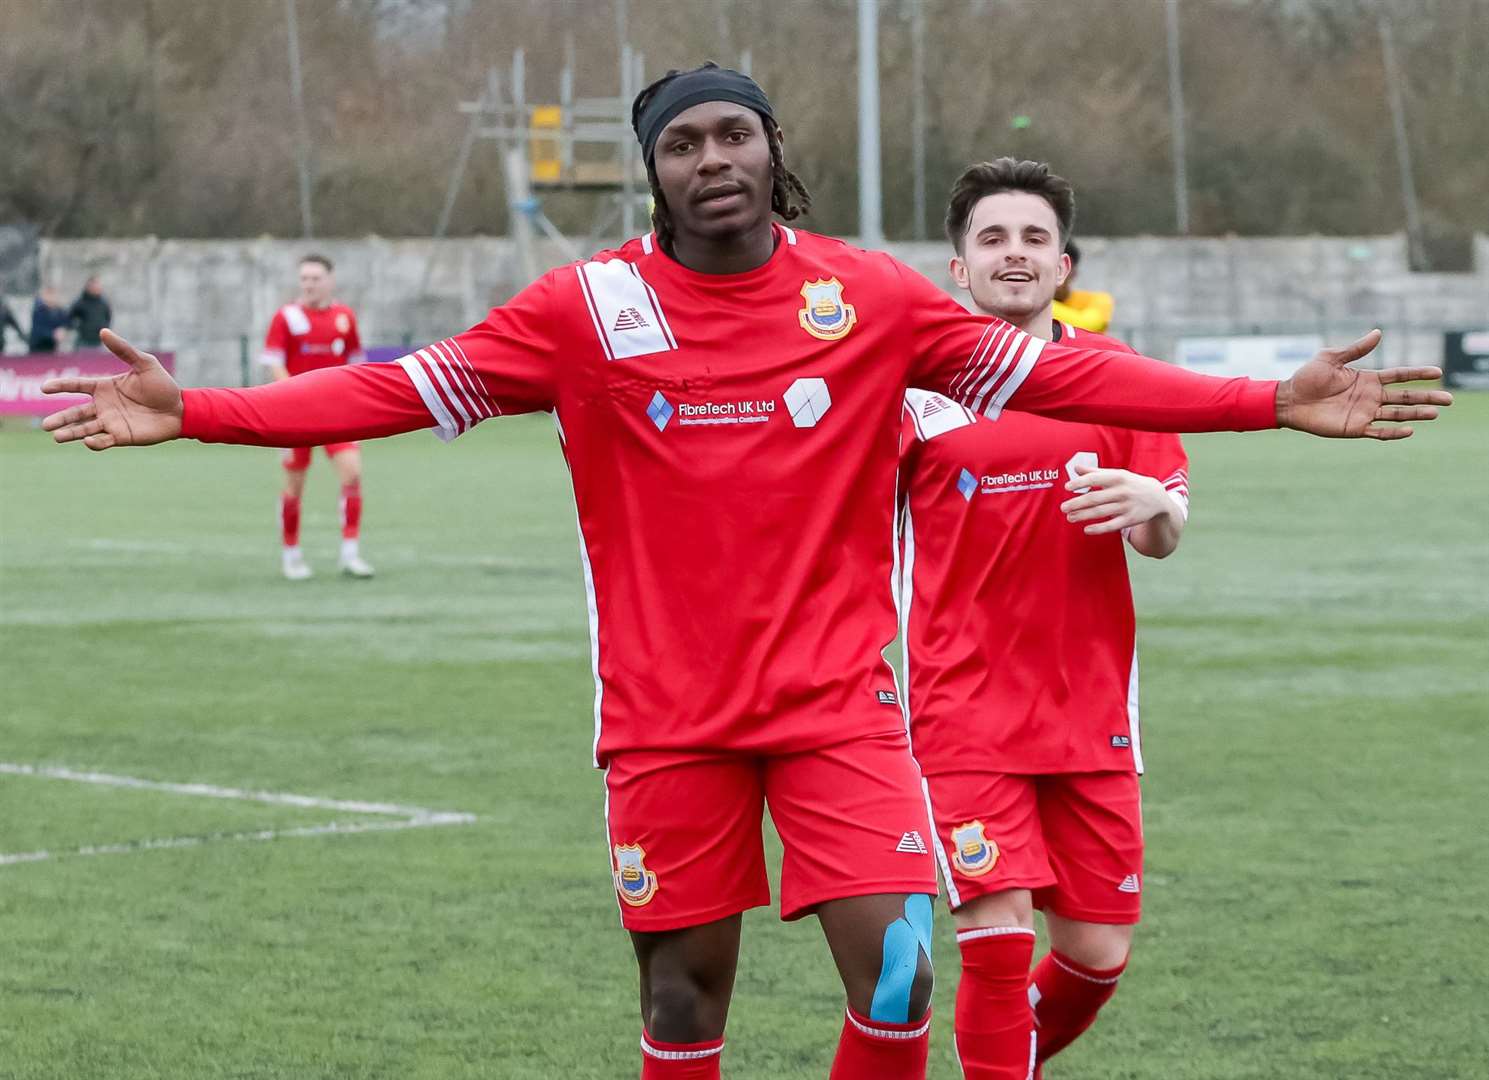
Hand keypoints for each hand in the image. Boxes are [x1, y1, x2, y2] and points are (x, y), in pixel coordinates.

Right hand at [41, 329, 182, 449]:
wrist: (181, 410)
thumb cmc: (163, 386)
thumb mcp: (145, 364)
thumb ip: (124, 350)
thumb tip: (103, 331)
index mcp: (105, 387)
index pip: (77, 386)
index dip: (61, 386)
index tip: (45, 387)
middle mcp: (103, 406)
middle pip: (75, 412)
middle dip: (60, 418)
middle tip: (46, 424)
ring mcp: (111, 422)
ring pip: (84, 428)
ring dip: (70, 433)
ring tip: (56, 436)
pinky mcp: (121, 436)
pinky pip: (103, 441)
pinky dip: (94, 442)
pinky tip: (88, 440)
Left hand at [1060, 466, 1177, 534]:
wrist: (1157, 497)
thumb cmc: (1131, 484)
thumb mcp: (1117, 475)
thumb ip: (1095, 472)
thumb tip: (1075, 467)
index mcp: (1117, 477)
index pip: (1096, 479)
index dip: (1081, 483)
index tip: (1067, 487)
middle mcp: (1122, 491)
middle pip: (1095, 498)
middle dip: (1077, 503)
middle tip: (1063, 508)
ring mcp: (1126, 506)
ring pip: (1101, 512)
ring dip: (1083, 515)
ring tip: (1070, 517)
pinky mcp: (1130, 519)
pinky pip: (1112, 525)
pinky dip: (1099, 528)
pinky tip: (1086, 529)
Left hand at [1276, 330, 1451, 438]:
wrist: (1289, 400)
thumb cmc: (1307, 377)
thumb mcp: (1332, 358)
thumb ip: (1356, 349)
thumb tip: (1379, 333)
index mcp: (1368, 379)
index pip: (1399, 375)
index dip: (1418, 374)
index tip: (1438, 372)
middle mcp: (1370, 396)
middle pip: (1405, 396)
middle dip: (1427, 397)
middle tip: (1449, 399)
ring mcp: (1364, 413)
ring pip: (1397, 414)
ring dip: (1416, 414)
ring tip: (1435, 413)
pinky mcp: (1354, 428)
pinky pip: (1378, 432)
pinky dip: (1393, 433)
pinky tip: (1409, 430)